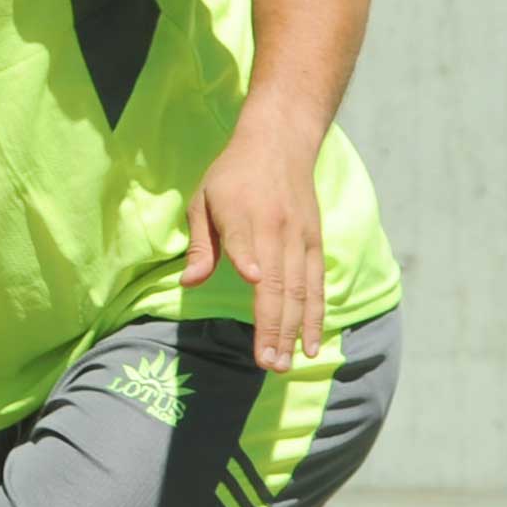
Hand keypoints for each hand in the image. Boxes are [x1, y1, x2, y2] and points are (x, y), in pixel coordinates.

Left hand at [184, 115, 325, 372]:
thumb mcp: (204, 199)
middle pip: (277, 282)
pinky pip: (317, 286)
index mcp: (243, 215)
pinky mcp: (315, 244)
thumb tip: (190, 283)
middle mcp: (276, 229)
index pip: (245, 241)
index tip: (253, 281)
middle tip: (267, 364)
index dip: (249, 259)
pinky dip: (315, 316)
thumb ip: (201, 244)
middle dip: (272, 326)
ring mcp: (300, 238)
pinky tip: (311, 344)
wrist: (280, 142)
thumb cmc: (233, 175)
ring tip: (285, 363)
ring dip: (293, 330)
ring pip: (300, 290)